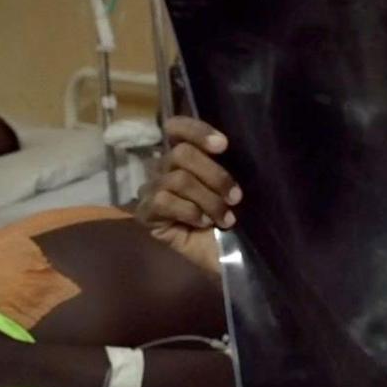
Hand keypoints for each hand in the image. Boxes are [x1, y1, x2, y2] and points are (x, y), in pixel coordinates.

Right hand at [135, 116, 239, 271]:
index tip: (224, 145)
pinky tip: (202, 224)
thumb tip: (225, 142)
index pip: (176, 128)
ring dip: (208, 200)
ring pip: (177, 179)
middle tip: (235, 197)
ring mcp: (153, 191)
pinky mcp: (146, 214)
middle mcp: (166, 168)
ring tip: (225, 219)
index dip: (197, 130)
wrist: (236, 258)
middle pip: (181, 153)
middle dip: (214, 175)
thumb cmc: (240, 220)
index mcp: (188, 156)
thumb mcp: (236, 186)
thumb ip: (227, 161)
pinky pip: (162, 200)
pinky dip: (189, 212)